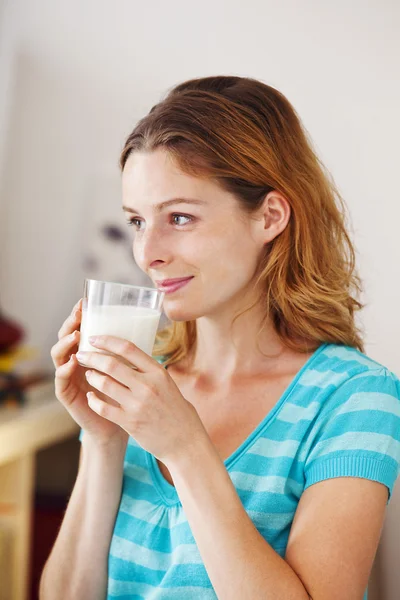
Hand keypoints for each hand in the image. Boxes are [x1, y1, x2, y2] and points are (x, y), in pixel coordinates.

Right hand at [50, 300, 127, 448]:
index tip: (85, 301)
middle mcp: (74, 361)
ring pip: (59, 355)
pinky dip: (64, 370)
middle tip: (78, 315)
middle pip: (66, 337)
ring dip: (66, 344)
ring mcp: (67, 377)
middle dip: (70, 324)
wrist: (117, 427)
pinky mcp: (66, 394)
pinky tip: (72, 362)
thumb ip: (126, 352)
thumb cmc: (124, 397)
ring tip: (76, 336)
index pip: (80, 329)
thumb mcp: (127, 370)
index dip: (80, 316)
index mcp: (88, 353)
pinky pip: (60, 380)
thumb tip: (145, 325)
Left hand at [76, 336, 207, 464]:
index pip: (128, 348)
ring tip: (88, 374)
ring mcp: (137, 404)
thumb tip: (127, 357)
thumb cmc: (176, 410)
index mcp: (157, 372)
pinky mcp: (129, 422)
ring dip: (91, 377)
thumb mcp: (167, 383)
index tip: (94, 338)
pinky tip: (90, 397)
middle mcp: (147, 385)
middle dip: (91, 357)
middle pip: (111, 364)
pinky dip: (93, 400)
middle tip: (81, 355)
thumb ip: (148, 371)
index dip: (107, 340)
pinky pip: (103, 407)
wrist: (185, 441)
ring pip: (104, 384)